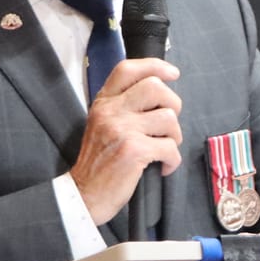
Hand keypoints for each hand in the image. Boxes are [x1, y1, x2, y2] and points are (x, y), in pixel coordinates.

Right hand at [70, 58, 183, 224]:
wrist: (84, 194)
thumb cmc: (99, 162)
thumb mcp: (102, 124)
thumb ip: (123, 106)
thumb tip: (159, 93)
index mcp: (103, 103)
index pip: (127, 69)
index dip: (155, 66)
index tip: (172, 73)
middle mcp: (111, 111)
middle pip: (155, 87)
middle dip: (173, 104)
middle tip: (168, 124)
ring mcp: (122, 129)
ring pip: (169, 118)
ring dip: (174, 137)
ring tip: (163, 149)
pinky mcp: (133, 150)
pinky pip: (170, 147)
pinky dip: (173, 160)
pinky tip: (163, 166)